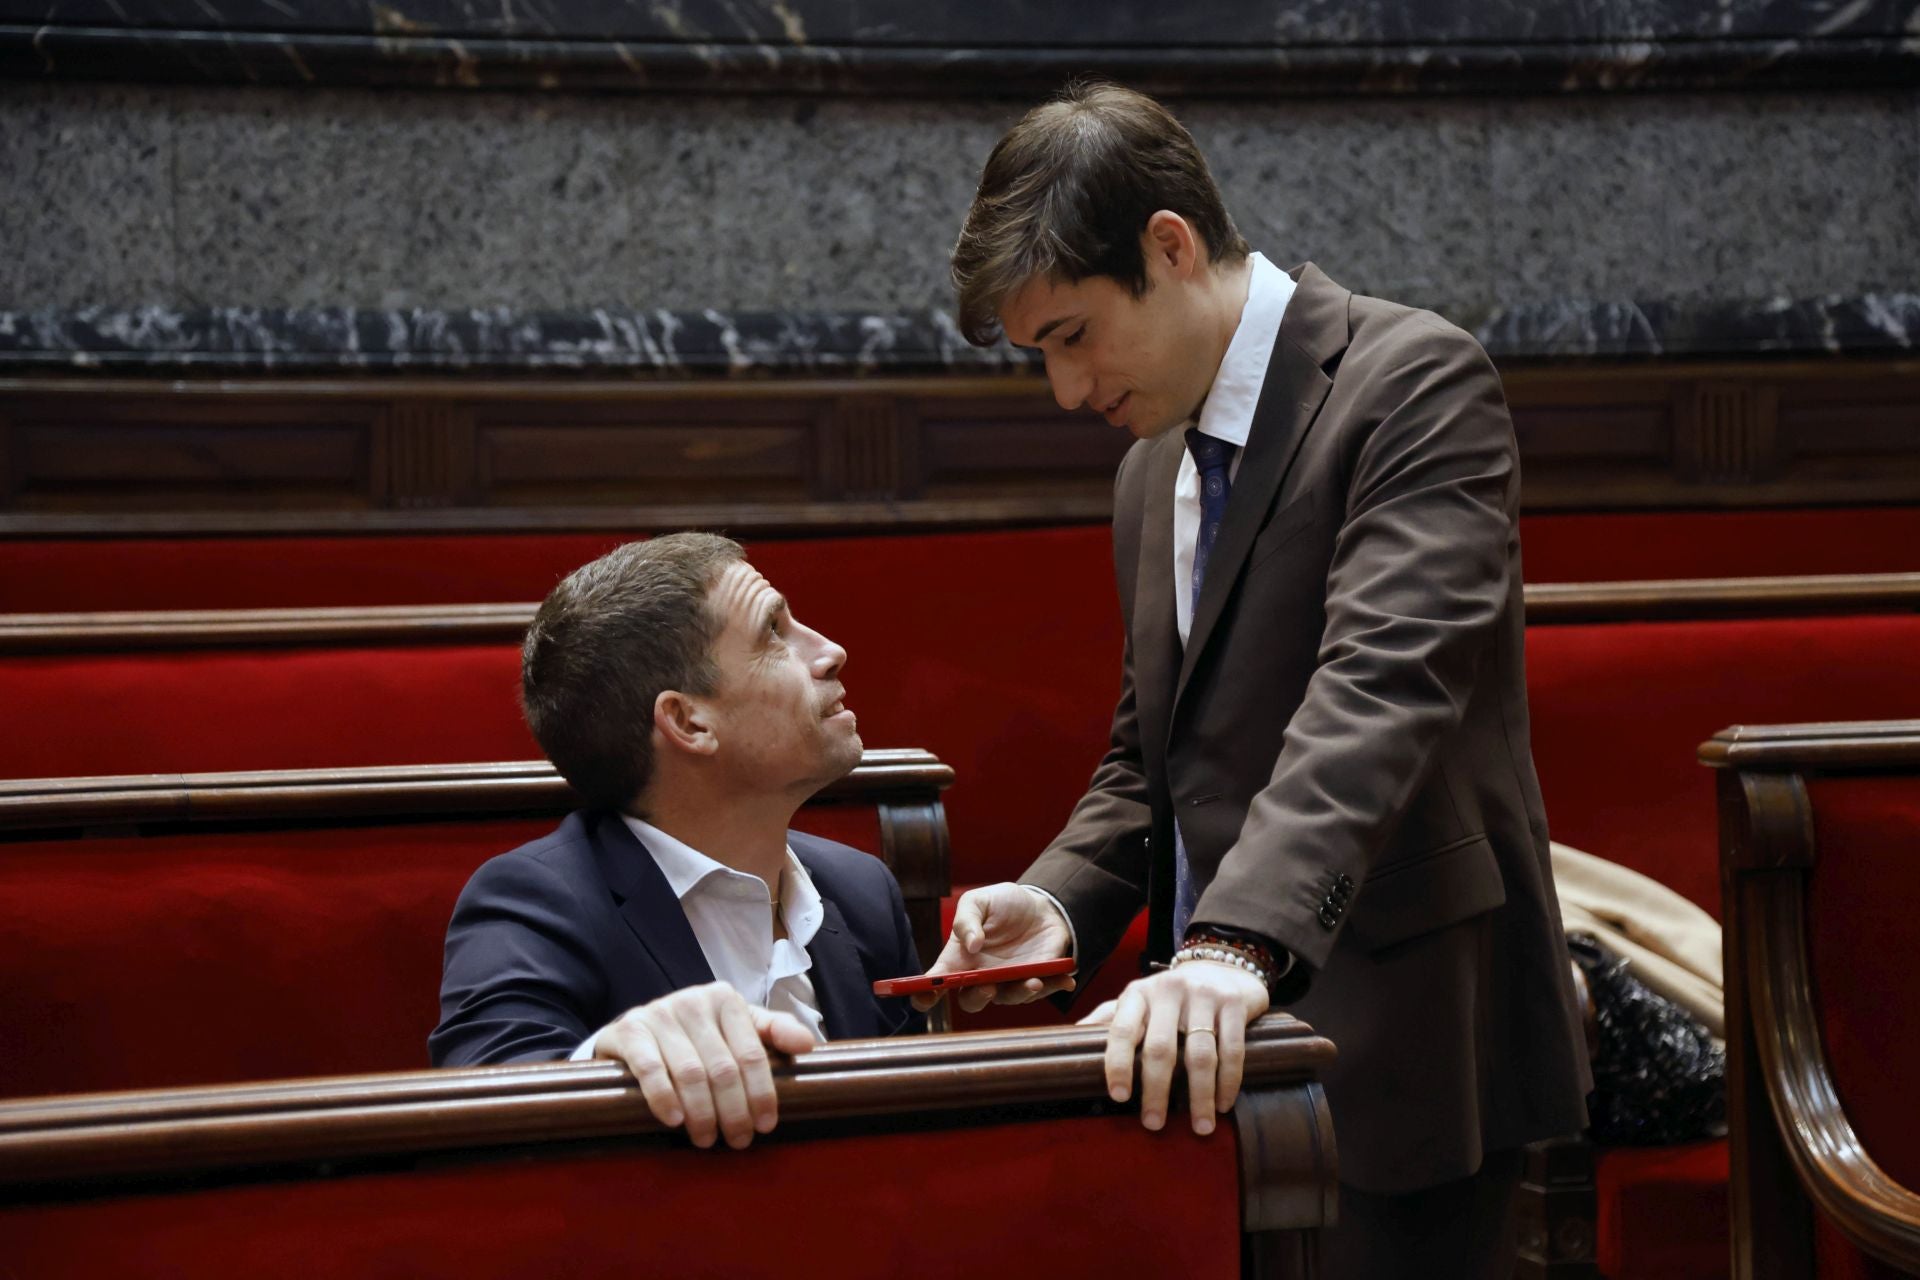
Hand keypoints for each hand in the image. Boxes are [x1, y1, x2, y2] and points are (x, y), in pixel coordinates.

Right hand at [592, 981, 814, 1149]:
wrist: (634, 1029)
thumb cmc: (695, 1034)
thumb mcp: (736, 1027)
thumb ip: (773, 1033)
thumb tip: (808, 1045)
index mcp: (726, 999)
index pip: (752, 1053)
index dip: (762, 1093)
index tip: (766, 1125)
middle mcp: (694, 1001)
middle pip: (723, 1068)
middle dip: (734, 1111)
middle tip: (738, 1140)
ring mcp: (660, 1014)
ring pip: (690, 1073)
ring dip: (702, 1113)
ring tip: (707, 1139)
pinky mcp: (630, 1031)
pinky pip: (650, 1069)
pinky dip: (664, 1098)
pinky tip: (674, 1120)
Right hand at [914, 882, 1074, 1013]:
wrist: (1040, 904)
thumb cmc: (1002, 904)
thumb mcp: (979, 900)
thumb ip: (966, 920)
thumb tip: (970, 944)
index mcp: (959, 960)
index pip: (935, 984)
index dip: (924, 994)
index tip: (924, 995)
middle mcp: (981, 977)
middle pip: (971, 1001)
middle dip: (977, 998)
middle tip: (986, 987)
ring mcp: (1009, 982)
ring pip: (1009, 998)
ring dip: (1020, 993)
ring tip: (1033, 980)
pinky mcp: (1037, 979)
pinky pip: (1043, 990)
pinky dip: (1054, 987)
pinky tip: (1065, 980)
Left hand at [1078, 962, 1267, 1135]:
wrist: (1222, 966)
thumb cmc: (1171, 996)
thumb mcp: (1138, 1000)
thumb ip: (1108, 1017)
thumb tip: (1070, 1037)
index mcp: (1138, 993)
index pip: (1122, 1030)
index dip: (1117, 1064)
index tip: (1119, 1097)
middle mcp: (1168, 990)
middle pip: (1160, 1048)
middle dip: (1157, 1091)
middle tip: (1154, 1124)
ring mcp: (1203, 995)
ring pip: (1201, 1054)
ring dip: (1200, 1096)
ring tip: (1201, 1126)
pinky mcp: (1233, 1003)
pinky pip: (1232, 1050)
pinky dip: (1228, 1082)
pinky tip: (1223, 1104)